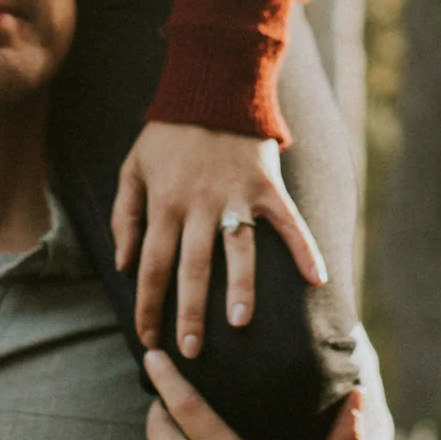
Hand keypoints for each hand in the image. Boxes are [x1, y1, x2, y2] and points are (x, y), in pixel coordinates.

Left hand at [111, 121, 324, 359]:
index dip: (148, 306)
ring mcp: (235, 196)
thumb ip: (124, 217)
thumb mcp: (131, 169)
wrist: (211, 88)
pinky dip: (304, 249)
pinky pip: (289, 222)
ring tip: (239, 323)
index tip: (148, 339)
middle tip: (191, 351)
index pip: (152, 266)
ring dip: (240, 287)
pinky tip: (316, 280)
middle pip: (193, 267)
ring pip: (238, 250)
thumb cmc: (168, 134)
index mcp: (164, 203)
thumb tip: (124, 266)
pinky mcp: (267, 187)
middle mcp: (199, 204)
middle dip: (189, 313)